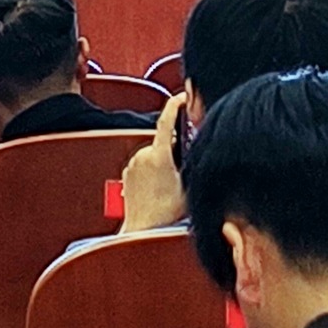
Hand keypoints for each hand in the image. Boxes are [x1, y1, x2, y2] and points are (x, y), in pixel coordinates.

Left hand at [120, 93, 187, 231]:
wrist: (142, 230)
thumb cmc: (165, 213)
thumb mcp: (189, 186)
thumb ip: (194, 165)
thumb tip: (200, 152)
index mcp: (158, 155)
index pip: (166, 120)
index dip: (175, 105)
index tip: (182, 97)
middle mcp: (142, 155)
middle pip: (162, 141)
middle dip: (173, 149)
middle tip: (182, 169)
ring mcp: (132, 164)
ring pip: (153, 153)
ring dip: (162, 161)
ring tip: (168, 184)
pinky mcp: (127, 172)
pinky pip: (143, 163)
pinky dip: (151, 169)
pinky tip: (157, 187)